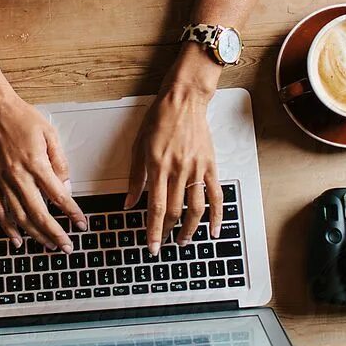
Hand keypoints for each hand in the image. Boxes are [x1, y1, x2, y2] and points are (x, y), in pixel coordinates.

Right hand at [0, 83, 86, 251]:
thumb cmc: (22, 118)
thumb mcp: (50, 135)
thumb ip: (60, 163)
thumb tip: (65, 187)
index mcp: (36, 164)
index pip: (58, 196)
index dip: (72, 213)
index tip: (81, 224)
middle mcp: (18, 176)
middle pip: (39, 214)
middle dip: (55, 234)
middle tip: (67, 246)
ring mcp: (2, 182)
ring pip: (20, 218)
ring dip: (36, 235)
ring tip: (49, 245)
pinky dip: (8, 229)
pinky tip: (17, 240)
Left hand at [125, 46, 223, 254]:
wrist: (184, 100)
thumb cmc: (159, 119)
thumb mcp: (138, 147)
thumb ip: (135, 178)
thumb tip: (129, 202)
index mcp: (158, 166)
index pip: (155, 207)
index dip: (153, 230)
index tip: (151, 245)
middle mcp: (178, 170)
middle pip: (174, 210)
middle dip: (167, 232)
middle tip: (162, 244)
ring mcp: (196, 169)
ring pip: (196, 208)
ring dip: (190, 229)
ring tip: (183, 241)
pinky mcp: (210, 166)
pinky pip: (216, 195)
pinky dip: (216, 215)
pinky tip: (214, 230)